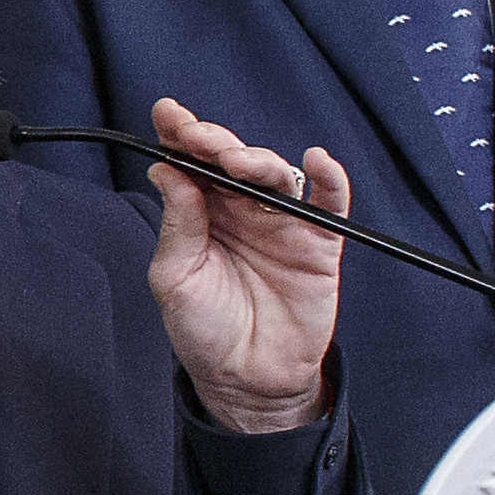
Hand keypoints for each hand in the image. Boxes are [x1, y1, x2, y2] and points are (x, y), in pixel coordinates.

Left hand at [144, 98, 346, 432]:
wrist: (246, 380)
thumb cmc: (204, 330)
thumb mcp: (175, 278)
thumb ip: (177, 225)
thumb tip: (166, 171)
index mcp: (202, 213)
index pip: (192, 164)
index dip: (180, 136)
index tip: (166, 114)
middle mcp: (241, 210)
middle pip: (232, 160)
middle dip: (213, 142)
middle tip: (196, 137)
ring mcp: (281, 223)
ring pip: (275, 174)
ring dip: (256, 159)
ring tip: (236, 162)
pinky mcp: (317, 243)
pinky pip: (329, 203)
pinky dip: (329, 179)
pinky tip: (317, 160)